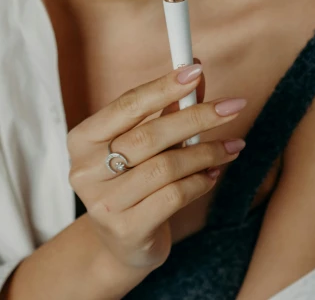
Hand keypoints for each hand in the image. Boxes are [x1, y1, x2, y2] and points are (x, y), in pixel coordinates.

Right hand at [67, 59, 246, 270]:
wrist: (121, 243)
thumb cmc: (133, 181)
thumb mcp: (144, 143)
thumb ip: (167, 109)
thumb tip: (196, 71)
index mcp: (82, 139)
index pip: (127, 105)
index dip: (163, 86)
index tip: (196, 71)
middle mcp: (85, 170)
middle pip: (149, 135)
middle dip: (196, 117)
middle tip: (232, 107)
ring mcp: (104, 203)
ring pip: (165, 167)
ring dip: (206, 153)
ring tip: (230, 146)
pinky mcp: (126, 230)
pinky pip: (173, 196)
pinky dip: (199, 182)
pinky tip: (212, 174)